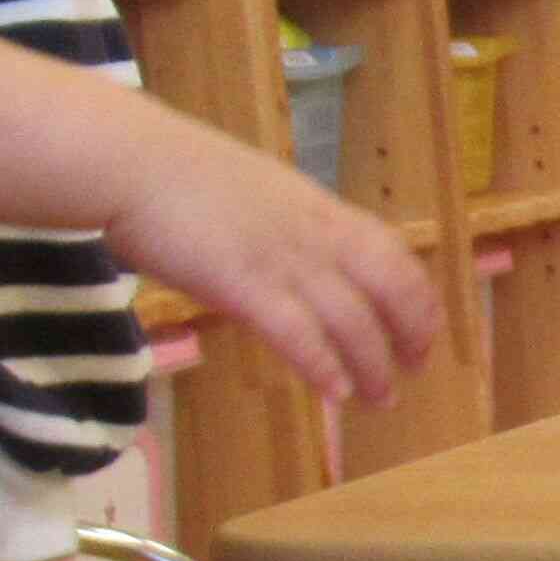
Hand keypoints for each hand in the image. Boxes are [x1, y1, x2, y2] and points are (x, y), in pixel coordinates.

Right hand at [101, 100, 439, 406]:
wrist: (131, 162)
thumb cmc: (183, 176)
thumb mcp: (262, 194)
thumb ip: (292, 227)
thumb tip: (307, 261)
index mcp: (323, 211)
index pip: (395, 254)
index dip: (419, 295)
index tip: (427, 326)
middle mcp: (317, 236)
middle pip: (391, 290)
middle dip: (411, 332)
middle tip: (416, 367)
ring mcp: (285, 262)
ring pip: (353, 321)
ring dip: (373, 365)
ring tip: (382, 398)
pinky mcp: (245, 286)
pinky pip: (300, 335)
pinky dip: (324, 367)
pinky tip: (337, 393)